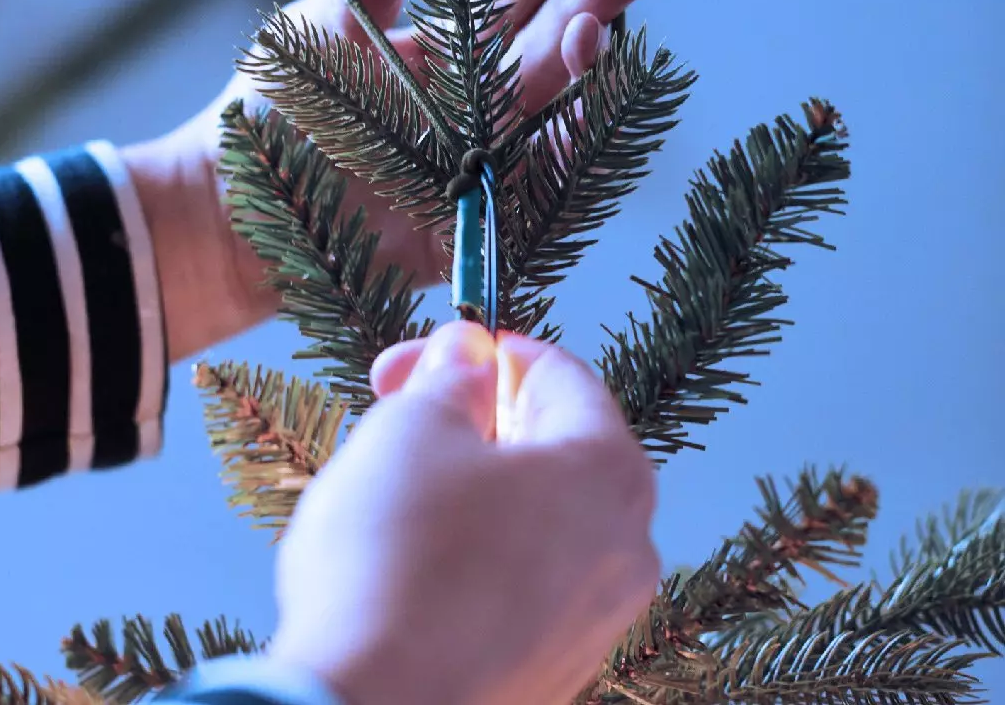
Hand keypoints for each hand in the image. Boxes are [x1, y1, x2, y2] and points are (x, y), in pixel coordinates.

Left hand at [123, 0, 658, 360]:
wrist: (231, 211)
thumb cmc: (271, 115)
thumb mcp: (312, 40)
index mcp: (441, 50)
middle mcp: (470, 102)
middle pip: (545, 44)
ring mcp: (476, 160)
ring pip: (548, 111)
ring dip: (582, 68)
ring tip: (600, 24)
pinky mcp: (469, 222)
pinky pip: (529, 192)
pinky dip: (561, 155)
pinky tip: (585, 109)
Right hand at [266, 321, 659, 704]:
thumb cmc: (397, 556)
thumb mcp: (414, 429)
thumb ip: (453, 376)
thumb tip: (470, 352)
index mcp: (609, 470)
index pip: (559, 373)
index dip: (486, 350)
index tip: (427, 353)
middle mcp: (626, 546)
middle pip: (553, 443)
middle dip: (473, 415)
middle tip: (400, 407)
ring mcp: (596, 620)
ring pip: (536, 514)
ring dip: (472, 481)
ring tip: (396, 483)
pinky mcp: (555, 671)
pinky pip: (524, 579)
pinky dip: (478, 549)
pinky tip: (412, 559)